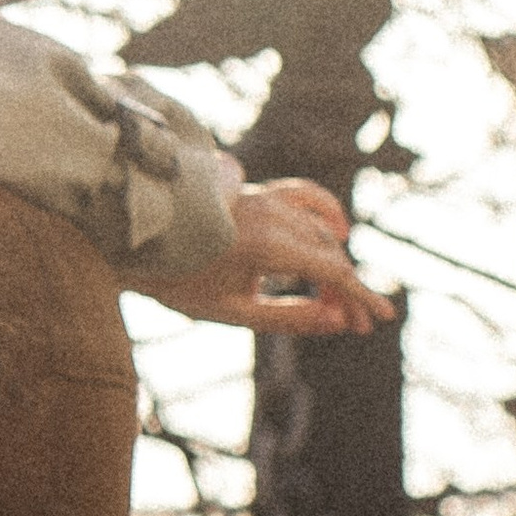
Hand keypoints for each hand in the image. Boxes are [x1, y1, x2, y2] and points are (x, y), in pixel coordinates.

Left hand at [152, 178, 396, 336]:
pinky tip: (339, 232)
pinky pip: (304, 196)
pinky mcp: (257, 191)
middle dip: (346, 290)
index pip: (331, 271)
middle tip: (353, 324)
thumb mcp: (232, 312)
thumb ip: (288, 317)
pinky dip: (326, 212)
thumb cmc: (176, 281)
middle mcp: (270, 214)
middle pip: (328, 253)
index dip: (361, 295)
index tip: (381, 318)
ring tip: (339, 298)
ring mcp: (264, 197)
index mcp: (264, 246)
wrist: (133, 240)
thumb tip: (337, 322)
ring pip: (319, 230)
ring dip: (336, 262)